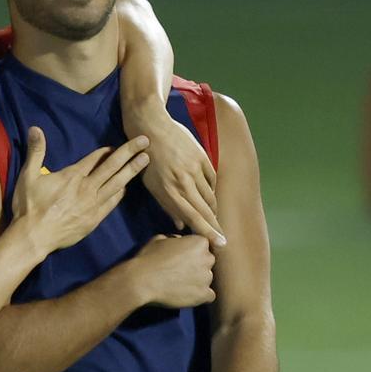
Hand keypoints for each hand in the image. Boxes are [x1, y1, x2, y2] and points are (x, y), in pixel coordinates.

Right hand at [11, 127, 149, 251]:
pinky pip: (112, 203)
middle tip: (145, 141)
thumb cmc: (29, 206)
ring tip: (144, 160)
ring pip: (117, 184)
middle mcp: (87, 188)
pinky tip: (127, 187)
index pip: (95, 159)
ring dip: (131, 170)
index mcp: (72, 176)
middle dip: (129, 152)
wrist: (34, 237)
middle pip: (112, 166)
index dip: (106, 150)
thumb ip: (36, 151)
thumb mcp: (28, 175)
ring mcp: (93, 204)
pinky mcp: (94, 219)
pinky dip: (121, 192)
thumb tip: (35, 128)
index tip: (116, 145)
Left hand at [124, 107, 225, 247]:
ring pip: (210, 196)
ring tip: (212, 217)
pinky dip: (211, 189)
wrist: (151, 127)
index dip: (207, 232)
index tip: (220, 243)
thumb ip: (167, 206)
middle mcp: (183, 182)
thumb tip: (181, 225)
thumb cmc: (147, 160)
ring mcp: (194, 169)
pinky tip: (209, 194)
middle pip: (205, 210)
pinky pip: (212, 179)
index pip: (192, 217)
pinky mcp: (201, 157)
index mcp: (168, 191)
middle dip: (215, 227)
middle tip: (223, 239)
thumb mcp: (152, 185)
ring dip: (212, 209)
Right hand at [130, 235, 214, 307]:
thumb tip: (180, 242)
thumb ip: (176, 239)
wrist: (142, 280)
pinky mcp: (203, 295)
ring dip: (197, 281)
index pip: (203, 246)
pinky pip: (209, 295)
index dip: (192, 252)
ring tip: (179, 284)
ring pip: (206, 279)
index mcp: (199, 242)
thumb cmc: (149, 257)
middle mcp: (207, 258)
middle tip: (180, 271)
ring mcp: (207, 278)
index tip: (182, 257)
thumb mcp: (161, 239)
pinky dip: (200, 295)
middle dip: (197, 265)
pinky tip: (187, 294)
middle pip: (207, 262)